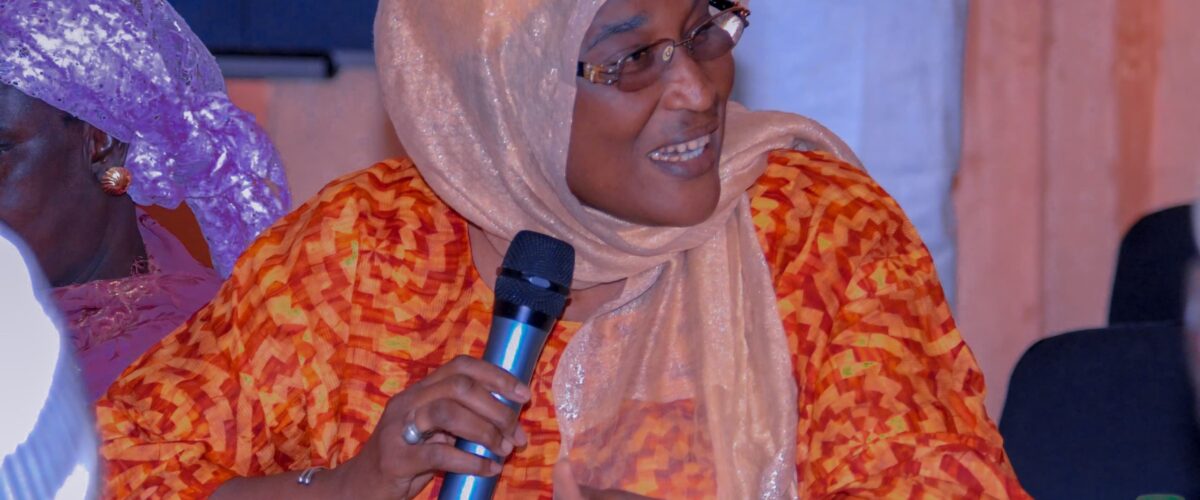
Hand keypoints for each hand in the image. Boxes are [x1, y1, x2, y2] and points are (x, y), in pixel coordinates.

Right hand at [328, 355, 530, 498]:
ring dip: (485, 431)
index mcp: (420, 391)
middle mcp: (408, 402)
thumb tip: (510, 424)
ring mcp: (398, 428)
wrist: (360, 487)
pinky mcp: (396, 458)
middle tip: (516, 432)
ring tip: (504, 449)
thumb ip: (462, 423)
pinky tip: (489, 468)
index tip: (523, 395)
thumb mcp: (433, 433)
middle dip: (496, 407)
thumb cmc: (405, 458)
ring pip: (448, 413)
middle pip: (459, 386)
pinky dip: (471, 461)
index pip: (461, 366)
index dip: (496, 376)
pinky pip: (439, 454)